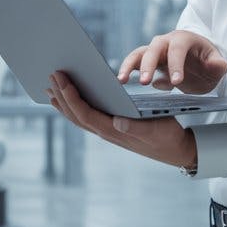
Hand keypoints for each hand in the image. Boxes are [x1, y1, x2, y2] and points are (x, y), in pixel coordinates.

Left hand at [46, 71, 196, 168]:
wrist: (176, 150)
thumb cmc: (168, 137)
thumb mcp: (157, 130)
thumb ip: (137, 128)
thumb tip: (118, 123)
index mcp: (114, 131)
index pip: (85, 114)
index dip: (71, 97)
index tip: (61, 80)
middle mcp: (106, 133)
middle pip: (75, 115)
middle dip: (61, 96)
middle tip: (50, 76)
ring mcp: (106, 132)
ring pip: (77, 118)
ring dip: (63, 102)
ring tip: (51, 87)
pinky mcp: (110, 128)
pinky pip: (85, 117)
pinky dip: (73, 107)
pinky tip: (67, 99)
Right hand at [118, 30, 226, 94]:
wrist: (199, 64)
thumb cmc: (207, 63)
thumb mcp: (217, 65)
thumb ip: (218, 65)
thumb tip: (217, 64)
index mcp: (184, 39)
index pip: (178, 49)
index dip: (176, 65)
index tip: (176, 82)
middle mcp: (167, 41)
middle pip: (154, 49)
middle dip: (149, 65)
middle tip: (146, 82)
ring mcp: (155, 50)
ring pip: (139, 53)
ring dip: (130, 65)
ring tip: (123, 80)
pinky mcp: (147, 60)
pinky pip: (134, 61)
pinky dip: (126, 69)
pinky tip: (120, 80)